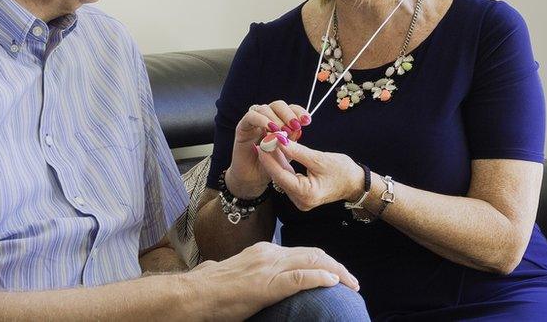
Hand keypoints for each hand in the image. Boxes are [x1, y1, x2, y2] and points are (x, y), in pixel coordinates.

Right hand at [183, 242, 358, 319]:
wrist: (194, 295)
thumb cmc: (210, 289)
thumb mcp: (237, 274)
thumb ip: (252, 272)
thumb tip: (255, 281)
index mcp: (264, 252)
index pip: (302, 253)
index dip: (324, 262)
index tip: (337, 275)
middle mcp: (269, 254)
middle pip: (313, 254)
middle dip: (337, 266)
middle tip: (352, 281)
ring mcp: (268, 267)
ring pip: (312, 262)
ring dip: (336, 273)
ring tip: (351, 284)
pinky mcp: (267, 284)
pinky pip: (301, 278)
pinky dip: (320, 278)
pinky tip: (333, 283)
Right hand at [227, 101, 310, 197]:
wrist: (254, 179)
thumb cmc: (271, 165)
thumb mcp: (286, 153)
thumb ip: (292, 140)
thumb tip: (298, 127)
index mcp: (279, 122)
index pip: (290, 109)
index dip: (299, 112)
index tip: (307, 121)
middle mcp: (266, 119)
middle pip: (278, 105)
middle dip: (288, 114)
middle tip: (295, 125)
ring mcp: (254, 122)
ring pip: (265, 108)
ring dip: (276, 118)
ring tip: (283, 131)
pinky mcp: (242, 127)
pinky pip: (251, 116)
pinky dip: (262, 120)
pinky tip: (270, 129)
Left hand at [257, 139, 363, 210]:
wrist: (355, 183)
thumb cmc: (342, 171)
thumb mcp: (319, 158)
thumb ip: (297, 151)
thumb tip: (279, 140)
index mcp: (306, 194)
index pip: (281, 175)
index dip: (269, 158)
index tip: (263, 143)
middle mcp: (300, 200)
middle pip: (279, 176)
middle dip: (271, 157)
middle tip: (264, 139)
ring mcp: (300, 199)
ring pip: (282, 176)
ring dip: (276, 160)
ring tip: (269, 142)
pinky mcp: (301, 194)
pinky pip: (288, 178)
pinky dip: (283, 165)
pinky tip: (277, 151)